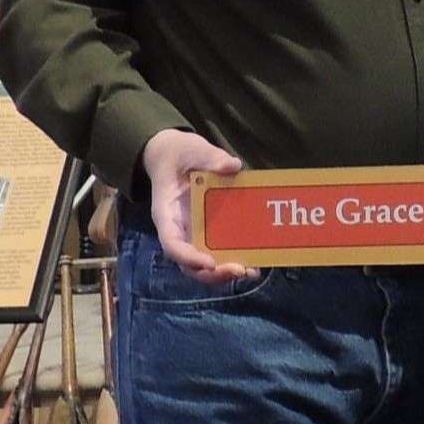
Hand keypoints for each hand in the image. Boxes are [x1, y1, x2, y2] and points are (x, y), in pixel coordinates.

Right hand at [141, 129, 256, 285]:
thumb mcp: (192, 150)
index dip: (189, 258)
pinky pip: (220, 250)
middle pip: (189, 264)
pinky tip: (256, 260)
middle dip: (213, 273)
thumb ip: (210, 157)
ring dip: (227, 272)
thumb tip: (232, 165)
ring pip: (205, 264)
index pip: (172, 244)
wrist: (176, 156)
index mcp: (167, 214)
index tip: (210, 263)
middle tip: (240, 270)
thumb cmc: (180, 154)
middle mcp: (180, 230)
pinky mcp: (210, 231)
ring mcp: (194, 233)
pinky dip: (235, 258)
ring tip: (252, 271)